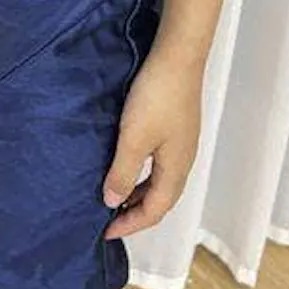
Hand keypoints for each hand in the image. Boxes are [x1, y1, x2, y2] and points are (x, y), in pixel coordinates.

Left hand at [102, 55, 203, 239]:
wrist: (177, 57)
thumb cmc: (156, 98)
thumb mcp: (133, 139)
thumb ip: (123, 173)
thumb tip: (112, 203)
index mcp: (176, 169)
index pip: (155, 211)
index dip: (130, 225)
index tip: (104, 232)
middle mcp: (183, 160)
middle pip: (161, 198)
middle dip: (136, 212)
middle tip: (108, 218)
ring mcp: (181, 142)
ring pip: (160, 180)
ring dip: (138, 192)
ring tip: (114, 194)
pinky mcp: (176, 125)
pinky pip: (159, 162)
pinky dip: (142, 172)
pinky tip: (127, 161)